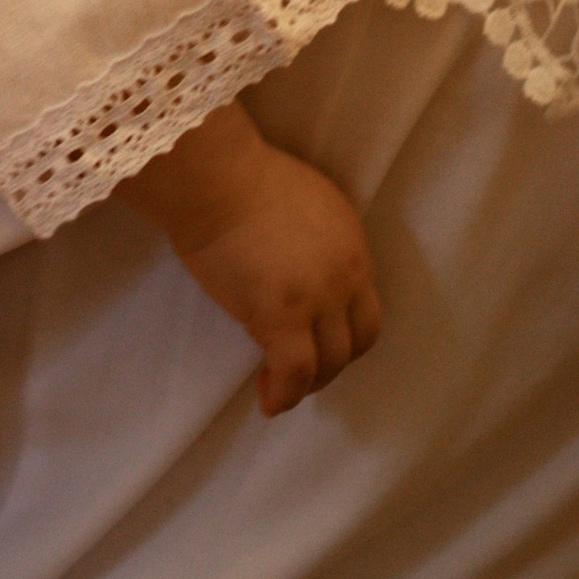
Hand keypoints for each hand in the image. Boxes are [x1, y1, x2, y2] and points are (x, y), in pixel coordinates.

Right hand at [135, 112, 382, 417]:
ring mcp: (318, 298)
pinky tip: (268, 402)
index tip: (319, 341)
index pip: (365, 307)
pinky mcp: (283, 316)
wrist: (214, 177)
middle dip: (332, 362)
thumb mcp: (300, 205)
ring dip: (308, 382)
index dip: (345, 333)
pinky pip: (294, 371)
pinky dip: (285, 394)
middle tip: (302, 370)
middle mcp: (347, 274)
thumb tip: (295, 273)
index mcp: (351, 242)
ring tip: (279, 387)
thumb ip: (312, 243)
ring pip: (329, 362)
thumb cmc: (238, 178)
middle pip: (356, 340)